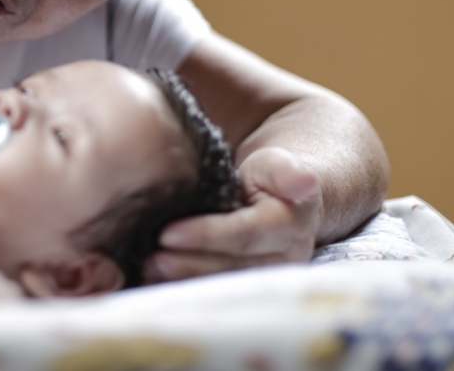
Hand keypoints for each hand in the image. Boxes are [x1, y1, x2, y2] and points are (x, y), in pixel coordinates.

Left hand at [145, 146, 319, 281]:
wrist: (275, 199)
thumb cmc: (267, 176)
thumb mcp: (275, 164)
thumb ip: (284, 170)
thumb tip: (305, 180)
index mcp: (290, 226)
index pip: (245, 234)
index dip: (207, 235)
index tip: (167, 234)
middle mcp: (283, 260)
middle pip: (231, 266)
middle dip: (189, 264)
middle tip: (151, 258)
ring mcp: (264, 277)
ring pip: (222, 283)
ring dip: (183, 279)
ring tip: (148, 269)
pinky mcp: (245, 287)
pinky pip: (214, 290)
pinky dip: (182, 286)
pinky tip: (154, 279)